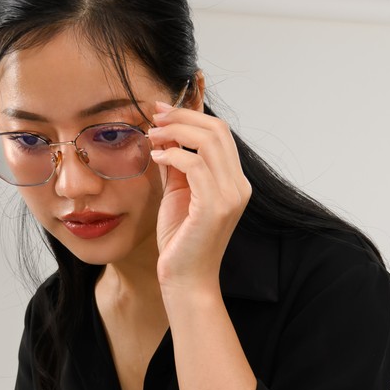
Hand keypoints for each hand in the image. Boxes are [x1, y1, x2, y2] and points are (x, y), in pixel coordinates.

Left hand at [147, 102, 251, 293]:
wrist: (185, 280)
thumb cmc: (181, 240)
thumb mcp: (178, 193)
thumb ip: (177, 164)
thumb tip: (164, 134)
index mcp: (234, 181)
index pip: (220, 133)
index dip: (191, 114)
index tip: (161, 110)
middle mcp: (239, 185)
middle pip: (217, 130)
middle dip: (182, 116)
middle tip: (154, 115)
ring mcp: (231, 195)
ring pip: (208, 141)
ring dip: (175, 131)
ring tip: (151, 135)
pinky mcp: (216, 206)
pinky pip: (195, 165)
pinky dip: (172, 154)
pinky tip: (155, 157)